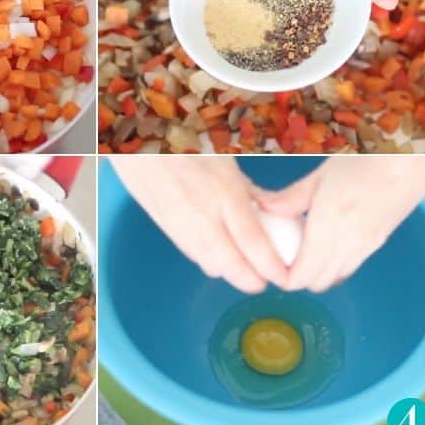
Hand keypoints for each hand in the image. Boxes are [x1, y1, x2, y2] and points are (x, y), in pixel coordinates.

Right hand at [110, 157, 287, 292]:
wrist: (139, 145)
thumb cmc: (185, 143)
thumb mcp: (226, 160)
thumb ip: (250, 190)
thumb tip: (274, 212)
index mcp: (224, 192)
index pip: (253, 243)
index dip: (271, 267)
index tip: (284, 277)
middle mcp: (202, 215)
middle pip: (231, 266)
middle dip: (251, 281)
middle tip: (267, 280)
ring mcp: (181, 225)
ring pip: (210, 266)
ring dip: (231, 273)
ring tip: (247, 267)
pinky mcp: (166, 228)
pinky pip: (192, 255)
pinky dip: (210, 261)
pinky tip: (220, 251)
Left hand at [255, 157, 424, 292]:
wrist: (411, 161)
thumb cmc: (363, 162)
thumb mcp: (319, 176)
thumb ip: (290, 198)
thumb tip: (261, 207)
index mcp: (329, 226)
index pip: (302, 274)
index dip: (282, 277)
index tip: (268, 265)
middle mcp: (349, 244)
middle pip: (318, 283)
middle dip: (296, 277)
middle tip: (280, 256)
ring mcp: (366, 247)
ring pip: (336, 278)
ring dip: (316, 273)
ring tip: (300, 248)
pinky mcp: (378, 244)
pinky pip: (350, 267)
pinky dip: (333, 265)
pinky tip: (324, 242)